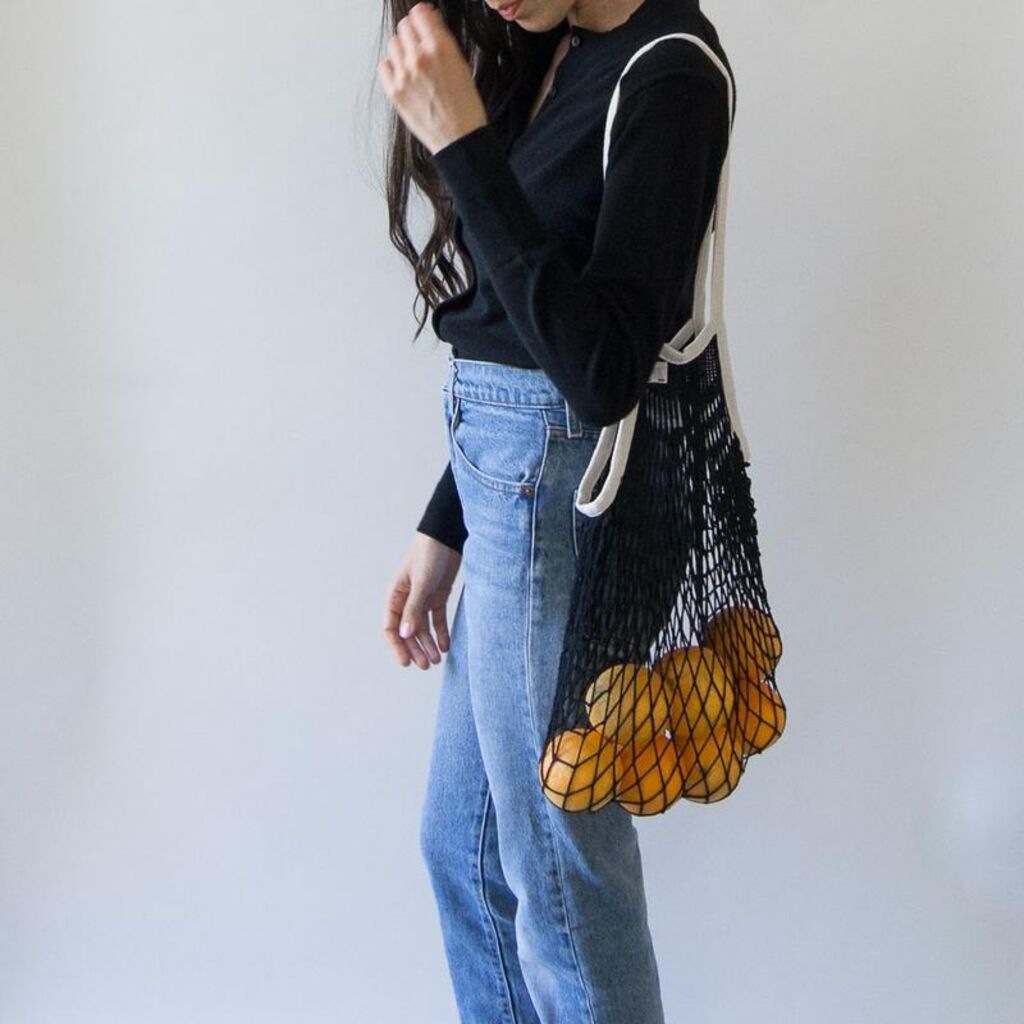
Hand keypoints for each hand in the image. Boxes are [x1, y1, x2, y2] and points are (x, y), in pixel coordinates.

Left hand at [377, 2, 488, 154]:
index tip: (424, 23)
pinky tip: (404, 77)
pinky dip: (392, 68)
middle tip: (420, 46)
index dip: (422, 18)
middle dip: (412, 33)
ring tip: (414, 65)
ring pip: (393, 44)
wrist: (459, 140)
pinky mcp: (394, 92)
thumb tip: (428, 22)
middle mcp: (419, 58)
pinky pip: (384, 66)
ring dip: (402, 50)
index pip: (419, 14)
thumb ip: (442, 41)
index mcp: (440, 48)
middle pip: (404, 27)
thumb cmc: (465, 107)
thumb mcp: (461, 66)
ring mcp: (404, 75)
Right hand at [382, 531, 461, 668]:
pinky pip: (437, 620)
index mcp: (395, 596)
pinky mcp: (437, 596)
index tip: (406, 662)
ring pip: (423, 628)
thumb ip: (414, 609)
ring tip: (437, 660)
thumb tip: (405, 635)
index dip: (397, 646)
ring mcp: (422, 599)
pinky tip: (446, 646)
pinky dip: (441, 633)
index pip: (390, 628)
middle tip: (426, 665)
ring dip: (428, 644)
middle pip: (408, 632)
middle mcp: (407, 600)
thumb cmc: (429, 555)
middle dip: (416, 649)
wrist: (447, 537)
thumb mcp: (421, 583)